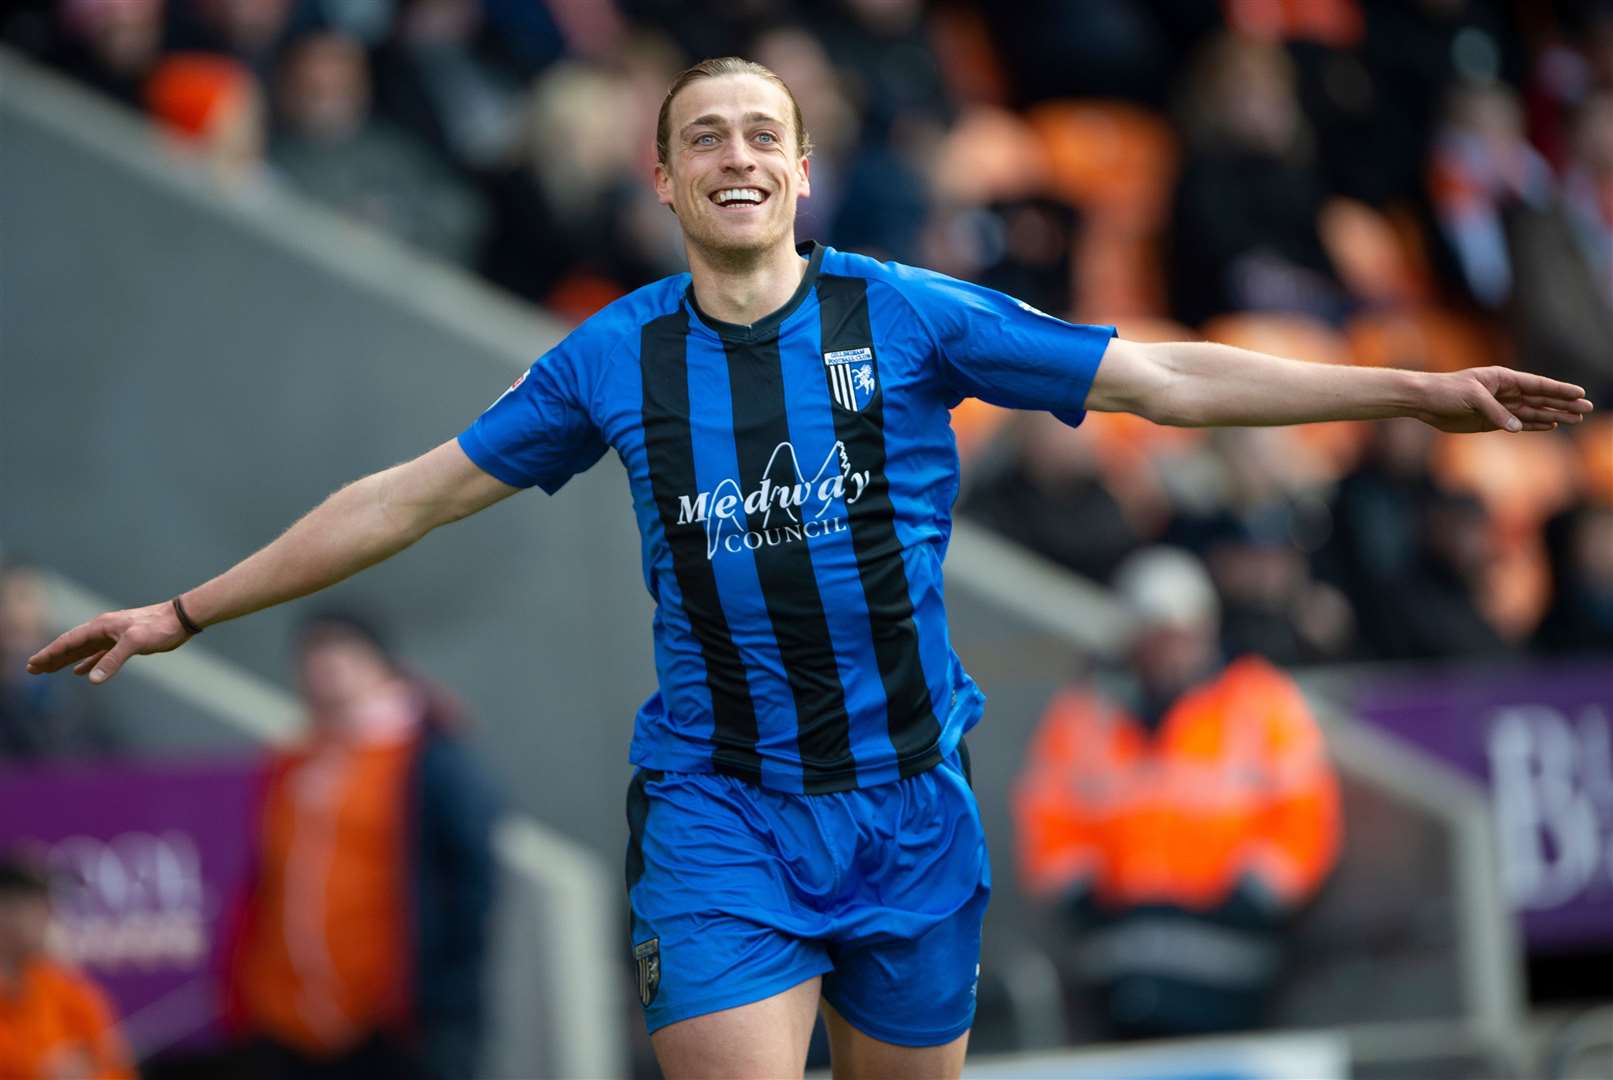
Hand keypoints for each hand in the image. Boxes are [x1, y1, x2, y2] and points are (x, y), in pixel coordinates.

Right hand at [26, 601, 192, 684]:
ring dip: (66, 661)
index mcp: (101, 626)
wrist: (180, 619)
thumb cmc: (159, 627)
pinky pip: (100, 654)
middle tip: (32, 669)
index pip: (68, 642)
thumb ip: (112, 660)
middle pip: (71, 646)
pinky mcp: (124, 643)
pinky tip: (80, 671)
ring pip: (83, 651)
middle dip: (52, 657)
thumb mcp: (135, 643)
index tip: (33, 663)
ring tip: (49, 670)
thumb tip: (93, 680)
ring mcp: (113, 636)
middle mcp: (103, 630)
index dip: (50, 653)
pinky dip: (88, 662)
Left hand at [1417, 367, 1593, 432]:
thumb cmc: (1445, 391)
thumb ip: (1496, 413)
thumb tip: (1517, 428)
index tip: (1579, 393)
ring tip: (1575, 418)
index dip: (1559, 389)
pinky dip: (1533, 425)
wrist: (1423, 402)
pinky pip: (1517, 423)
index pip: (1537, 384)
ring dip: (1553, 415)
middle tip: (1587, 408)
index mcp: (1502, 378)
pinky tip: (1550, 425)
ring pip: (1532, 411)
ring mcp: (1498, 407)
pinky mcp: (1489, 421)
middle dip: (1563, 403)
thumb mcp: (1472, 398)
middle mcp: (1504, 392)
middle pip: (1540, 398)